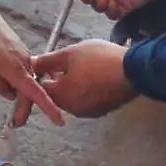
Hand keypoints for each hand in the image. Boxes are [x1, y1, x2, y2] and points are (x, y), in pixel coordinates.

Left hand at [0, 0, 65, 125]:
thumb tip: (11, 95)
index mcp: (14, 67)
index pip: (34, 92)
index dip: (47, 107)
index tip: (59, 120)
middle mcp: (23, 62)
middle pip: (31, 89)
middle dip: (25, 107)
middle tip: (15, 123)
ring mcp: (23, 55)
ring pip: (28, 80)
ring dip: (22, 95)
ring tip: (12, 108)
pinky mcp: (20, 51)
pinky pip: (24, 71)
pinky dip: (21, 82)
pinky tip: (11, 86)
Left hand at [12, 40, 137, 124]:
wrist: (135, 71)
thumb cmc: (100, 59)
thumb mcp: (70, 53)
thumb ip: (46, 61)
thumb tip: (30, 64)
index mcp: (60, 95)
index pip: (39, 88)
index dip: (42, 74)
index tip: (49, 63)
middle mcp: (72, 109)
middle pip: (56, 95)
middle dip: (57, 80)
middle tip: (67, 63)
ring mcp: (88, 112)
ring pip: (71, 98)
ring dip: (71, 85)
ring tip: (82, 66)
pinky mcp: (102, 111)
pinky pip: (86, 101)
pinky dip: (85, 90)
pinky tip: (94, 76)